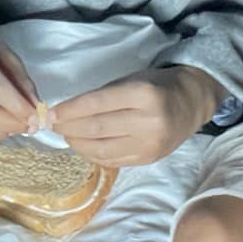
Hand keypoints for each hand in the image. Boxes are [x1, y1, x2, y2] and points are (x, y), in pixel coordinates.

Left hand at [51, 66, 222, 167]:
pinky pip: (112, 160)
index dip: (70, 110)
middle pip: (97, 129)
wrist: (191, 103)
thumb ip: (103, 96)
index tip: (51, 113)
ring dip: (77, 143)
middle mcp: (149, 121)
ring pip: (102, 149)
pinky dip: (92, 154)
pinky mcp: (148, 159)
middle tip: (52, 125)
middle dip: (69, 128)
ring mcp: (149, 144)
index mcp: (143, 95)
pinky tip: (83, 146)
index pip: (97, 104)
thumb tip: (66, 113)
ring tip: (66, 135)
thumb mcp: (132, 80)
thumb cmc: (156, 85)